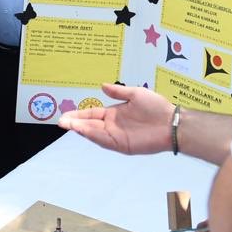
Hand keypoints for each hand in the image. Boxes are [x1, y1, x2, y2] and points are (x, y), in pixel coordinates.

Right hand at [58, 83, 173, 154]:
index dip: (79, 114)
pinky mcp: (122, 145)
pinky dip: (93, 136)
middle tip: (61, 121)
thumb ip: (118, 91)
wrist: (171, 122)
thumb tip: (102, 85)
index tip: (66, 115)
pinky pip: (104, 141)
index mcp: (114, 114)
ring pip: (94, 133)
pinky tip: (84, 130)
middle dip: (75, 123)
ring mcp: (117, 136)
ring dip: (81, 130)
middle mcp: (113, 126)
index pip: (92, 113)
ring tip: (68, 125)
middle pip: (90, 125)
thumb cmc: (156, 107)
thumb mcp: (135, 93)